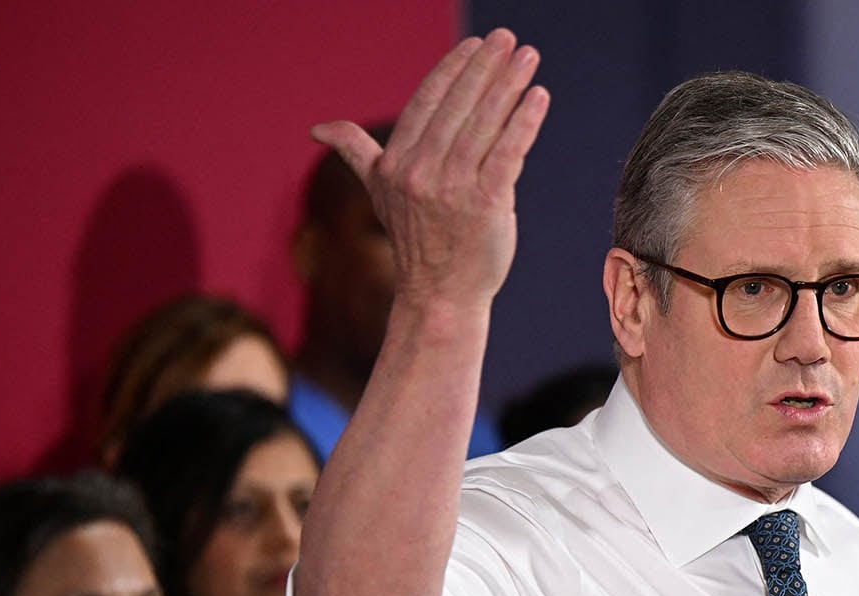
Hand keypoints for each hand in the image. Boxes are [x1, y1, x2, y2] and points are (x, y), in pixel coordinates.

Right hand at [311, 29, 549, 314]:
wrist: (440, 295)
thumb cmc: (418, 241)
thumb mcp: (379, 192)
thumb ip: (357, 153)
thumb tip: (319, 129)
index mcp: (395, 164)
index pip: (427, 103)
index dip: (451, 71)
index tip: (473, 45)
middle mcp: (420, 173)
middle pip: (457, 107)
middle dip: (484, 68)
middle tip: (507, 37)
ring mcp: (452, 190)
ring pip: (483, 125)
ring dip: (508, 85)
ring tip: (527, 56)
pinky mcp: (485, 206)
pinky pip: (507, 154)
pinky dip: (524, 123)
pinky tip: (539, 97)